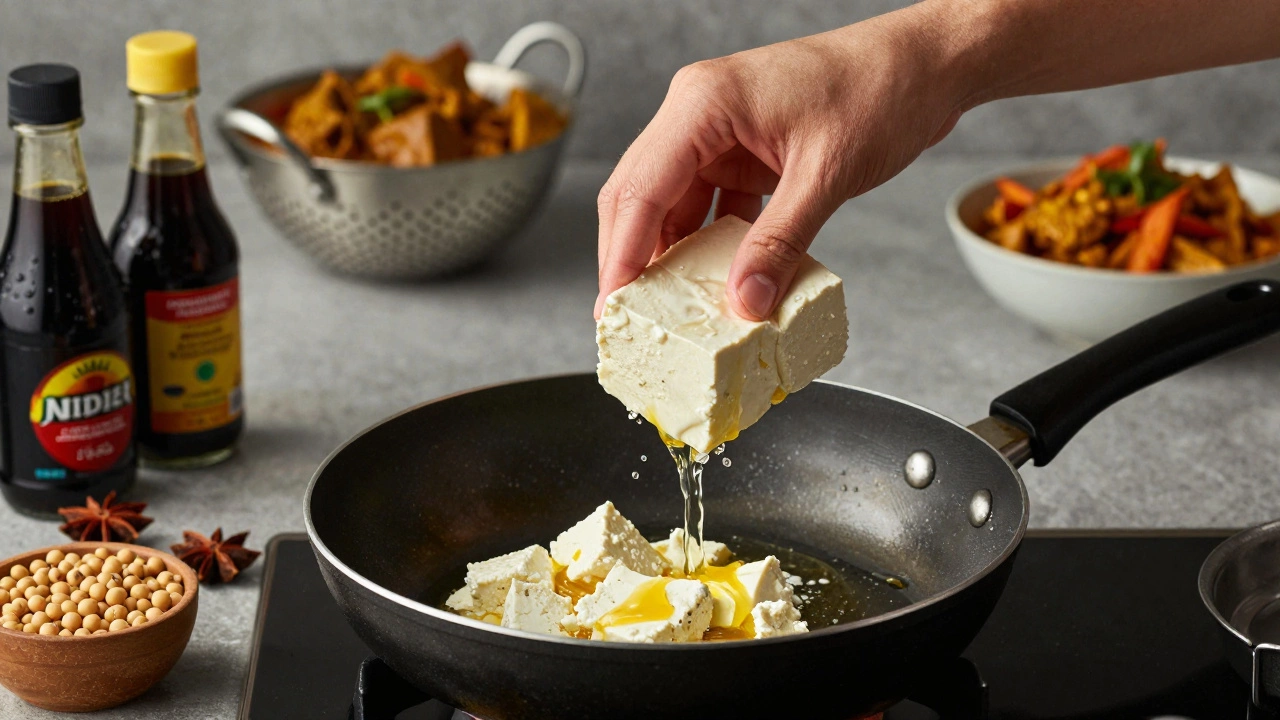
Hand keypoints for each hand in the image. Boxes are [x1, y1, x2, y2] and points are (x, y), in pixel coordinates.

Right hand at [595, 4, 967, 319]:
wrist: (925, 65)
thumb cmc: (880, 88)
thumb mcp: (827, 175)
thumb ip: (780, 241)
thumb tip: (745, 300)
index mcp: (704, 103)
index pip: (640, 187)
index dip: (621, 252)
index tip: (613, 304)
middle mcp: (698, 114)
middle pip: (640, 197)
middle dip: (632, 259)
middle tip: (626, 319)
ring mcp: (717, 134)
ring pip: (671, 206)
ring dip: (671, 257)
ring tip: (667, 311)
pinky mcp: (741, 154)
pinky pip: (709, 208)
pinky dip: (709, 247)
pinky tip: (716, 284)